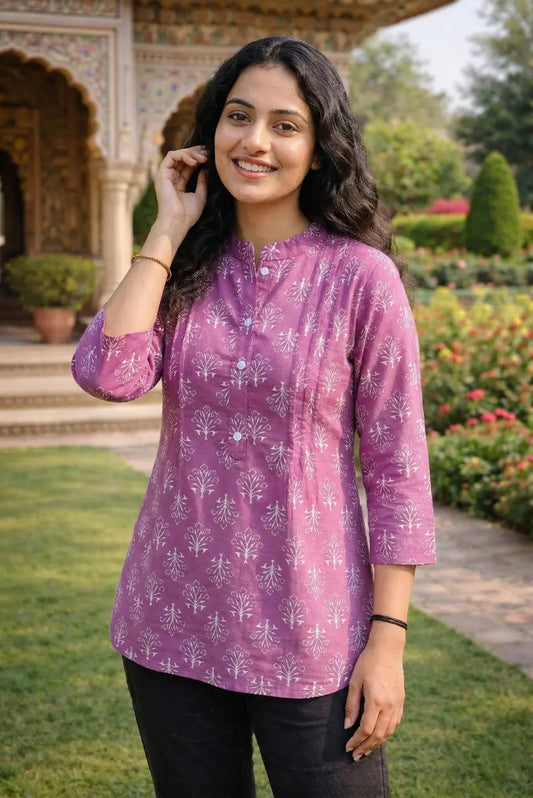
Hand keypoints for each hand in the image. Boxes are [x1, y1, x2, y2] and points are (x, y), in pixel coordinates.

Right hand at [154, 146, 207, 232]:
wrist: (177, 222)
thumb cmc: (188, 214)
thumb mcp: (200, 196)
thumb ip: (202, 182)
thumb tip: (205, 168)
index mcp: (178, 184)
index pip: (188, 166)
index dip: (198, 159)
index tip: (210, 156)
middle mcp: (171, 178)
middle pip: (183, 158)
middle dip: (196, 153)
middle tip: (208, 153)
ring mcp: (165, 175)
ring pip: (177, 155)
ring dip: (191, 153)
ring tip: (203, 158)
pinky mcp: (162, 173)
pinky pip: (172, 156)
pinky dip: (184, 155)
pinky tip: (195, 161)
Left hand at [344, 637, 404, 759]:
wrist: (387, 649)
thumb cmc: (367, 663)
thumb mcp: (355, 681)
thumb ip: (352, 705)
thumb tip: (347, 726)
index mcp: (376, 701)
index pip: (366, 729)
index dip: (356, 740)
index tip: (347, 747)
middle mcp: (389, 706)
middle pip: (378, 735)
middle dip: (366, 747)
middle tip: (355, 756)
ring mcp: (397, 704)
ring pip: (388, 732)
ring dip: (377, 744)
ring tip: (366, 750)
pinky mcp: (401, 701)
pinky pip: (395, 723)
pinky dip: (386, 733)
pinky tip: (379, 737)